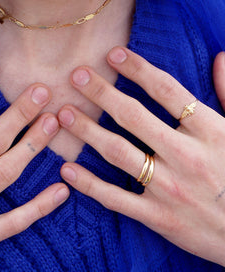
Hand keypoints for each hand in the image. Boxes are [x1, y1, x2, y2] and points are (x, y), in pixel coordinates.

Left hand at [58, 47, 224, 266]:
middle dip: (101, 93)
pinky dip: (88, 184)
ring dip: (87, 131)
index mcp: (210, 131)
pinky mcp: (159, 217)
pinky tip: (66, 169)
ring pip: (118, 152)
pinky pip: (116, 198)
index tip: (112, 54)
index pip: (167, 90)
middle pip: (133, 116)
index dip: (137, 69)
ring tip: (62, 115)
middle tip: (75, 76)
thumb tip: (219, 58)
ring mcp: (170, 188)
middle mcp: (186, 156)